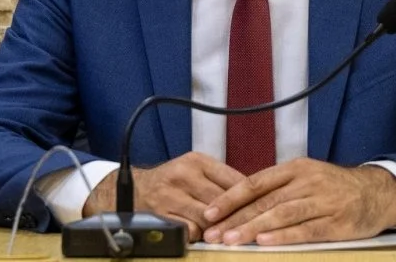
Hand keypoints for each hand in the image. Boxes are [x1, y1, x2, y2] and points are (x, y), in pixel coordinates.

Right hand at [83, 152, 245, 240]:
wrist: (133, 189)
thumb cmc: (172, 182)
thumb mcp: (194, 170)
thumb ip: (220, 180)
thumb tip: (254, 195)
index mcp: (196, 161)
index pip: (234, 180)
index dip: (250, 198)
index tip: (262, 208)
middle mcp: (183, 174)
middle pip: (222, 201)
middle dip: (236, 216)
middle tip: (249, 227)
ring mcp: (170, 195)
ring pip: (207, 218)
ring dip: (216, 228)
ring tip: (225, 233)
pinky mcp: (161, 214)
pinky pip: (189, 230)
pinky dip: (197, 235)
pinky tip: (201, 235)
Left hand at [200, 159, 395, 246]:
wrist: (377, 192)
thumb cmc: (334, 188)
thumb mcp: (306, 178)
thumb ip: (278, 188)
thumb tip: (240, 203)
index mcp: (295, 169)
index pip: (255, 182)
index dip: (230, 198)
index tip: (208, 212)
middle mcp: (306, 181)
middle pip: (265, 200)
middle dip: (235, 218)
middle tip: (213, 233)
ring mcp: (322, 201)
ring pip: (282, 214)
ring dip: (254, 228)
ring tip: (232, 239)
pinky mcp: (336, 221)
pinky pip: (306, 229)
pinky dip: (284, 236)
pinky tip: (266, 242)